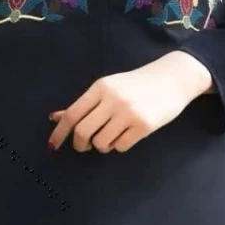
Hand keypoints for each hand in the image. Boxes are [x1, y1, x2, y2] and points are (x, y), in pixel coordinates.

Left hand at [48, 51, 213, 152]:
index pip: (73, 114)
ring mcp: (129, 113)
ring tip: (111, 135)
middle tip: (84, 146)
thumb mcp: (109, 87)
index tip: (52, 146)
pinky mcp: (144, 126)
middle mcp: (113, 99)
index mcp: (100, 87)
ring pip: (101, 143)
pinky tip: (126, 134)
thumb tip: (56, 118)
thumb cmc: (136, 84)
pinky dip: (118, 145)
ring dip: (102, 145)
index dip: (59, 132)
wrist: (172, 78)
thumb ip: (85, 104)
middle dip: (80, 144)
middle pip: (83, 132)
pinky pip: (120, 146)